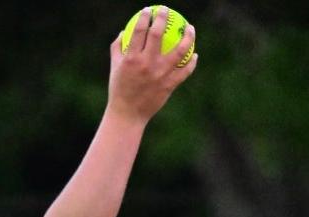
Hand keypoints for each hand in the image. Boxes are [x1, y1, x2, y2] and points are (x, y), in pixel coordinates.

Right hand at [107, 6, 197, 123]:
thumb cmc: (119, 90)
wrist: (128, 115)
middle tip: (167, 10)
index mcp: (132, 59)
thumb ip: (118, 47)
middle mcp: (146, 65)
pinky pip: (184, 71)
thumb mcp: (114, 68)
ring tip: (190, 28)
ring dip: (187, 37)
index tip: (149, 10)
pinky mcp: (169, 86)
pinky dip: (191, 62)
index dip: (146, 16)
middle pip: (158, 35)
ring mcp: (159, 75)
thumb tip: (125, 31)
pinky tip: (194, 55)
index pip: (140, 30)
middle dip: (163, 18)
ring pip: (179, 51)